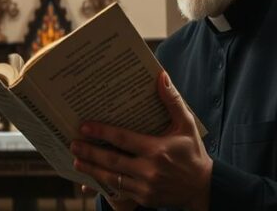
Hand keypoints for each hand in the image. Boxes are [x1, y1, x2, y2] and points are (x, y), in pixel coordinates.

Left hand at [71, 72, 211, 209]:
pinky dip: (104, 184)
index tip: (85, 126)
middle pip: (112, 160)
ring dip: (92, 169)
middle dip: (90, 152)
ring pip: (113, 178)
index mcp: (157, 150)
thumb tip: (161, 77)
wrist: (203, 187)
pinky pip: (120, 190)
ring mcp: (146, 187)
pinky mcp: (145, 199)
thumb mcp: (186, 125)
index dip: (102, 132)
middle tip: (73, 144)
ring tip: (76, 161)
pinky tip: (92, 177)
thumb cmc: (192, 152)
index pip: (124, 139)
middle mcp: (149, 170)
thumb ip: (172, 101)